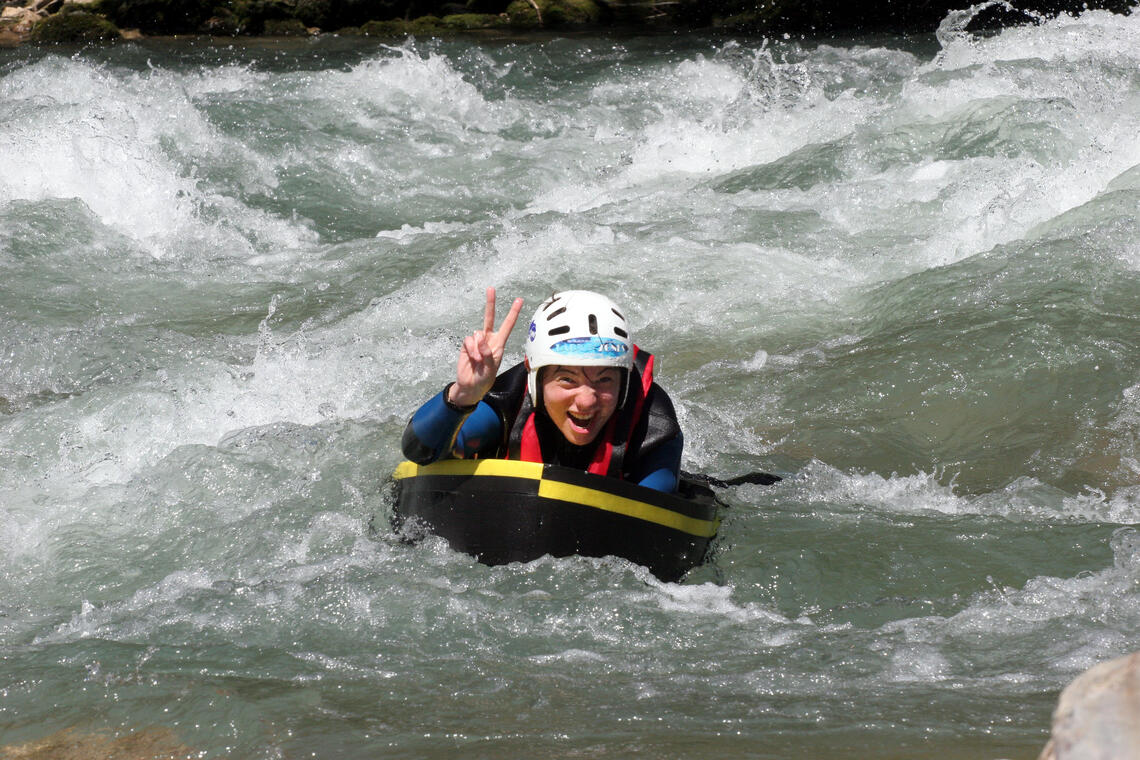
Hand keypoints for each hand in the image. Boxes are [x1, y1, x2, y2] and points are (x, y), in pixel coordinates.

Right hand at [449, 287, 523, 407]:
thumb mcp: (491, 369)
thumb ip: (488, 354)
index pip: (507, 325)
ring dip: (478, 349)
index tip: (519, 300)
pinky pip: (468, 341)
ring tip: (479, 361)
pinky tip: (472, 358)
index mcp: (499, 343)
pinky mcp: (467, 345)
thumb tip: (480, 340)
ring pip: (477, 334)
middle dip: (490, 303)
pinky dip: (470, 350)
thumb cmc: (484, 379)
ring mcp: (477, 342)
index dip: (513, 313)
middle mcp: (488, 339)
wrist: (470, 385)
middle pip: (489, 318)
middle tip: (491, 288)